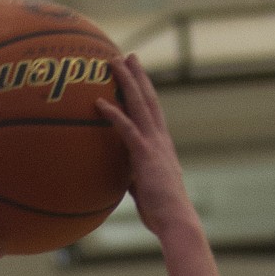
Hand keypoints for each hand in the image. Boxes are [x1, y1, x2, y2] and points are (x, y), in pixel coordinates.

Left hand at [95, 54, 195, 240]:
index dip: (145, 92)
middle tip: (128, 56)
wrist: (175, 219)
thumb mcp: (144, 190)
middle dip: (138, 76)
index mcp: (162, 146)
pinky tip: (99, 103)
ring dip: (126, 81)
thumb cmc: (161, 212)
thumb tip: (122, 178)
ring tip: (114, 61)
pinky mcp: (144, 155)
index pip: (153, 112)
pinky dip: (113, 114)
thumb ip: (134, 177)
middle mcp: (160, 139)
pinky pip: (126, 129)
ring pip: (139, 104)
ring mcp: (154, 144)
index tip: (138, 76)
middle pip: (148, 99)